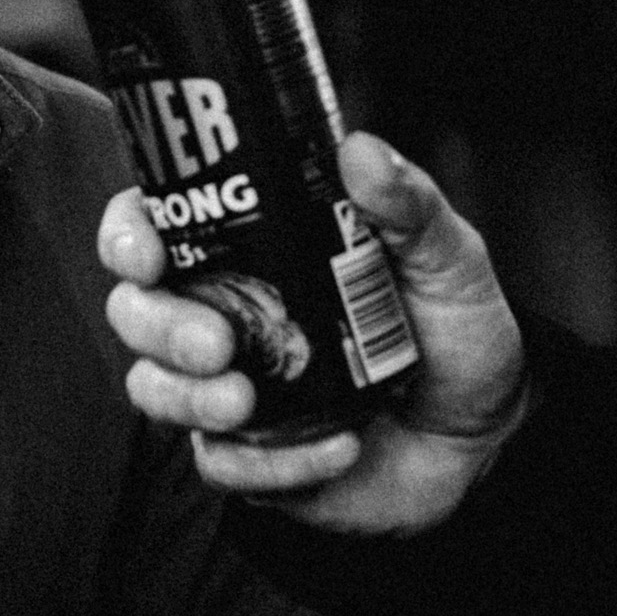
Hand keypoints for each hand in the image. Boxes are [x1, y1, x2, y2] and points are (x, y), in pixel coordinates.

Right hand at [100, 132, 526, 535]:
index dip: (128, 233)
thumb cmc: (454, 331)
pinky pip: (220, 465)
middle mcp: (227, 312)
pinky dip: (268, 463)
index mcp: (254, 249)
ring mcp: (231, 386)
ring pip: (153, 389)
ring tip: (249, 403)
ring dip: (188, 397)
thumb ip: (408, 206)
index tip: (147, 251)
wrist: (489, 436)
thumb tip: (361, 150)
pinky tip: (335, 447)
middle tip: (215, 343)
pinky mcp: (253, 458)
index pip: (155, 225)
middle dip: (159, 326)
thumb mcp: (447, 258)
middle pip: (136, 310)